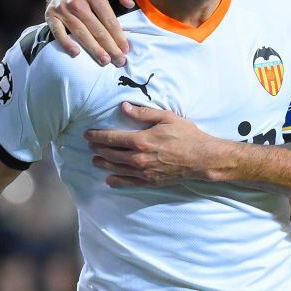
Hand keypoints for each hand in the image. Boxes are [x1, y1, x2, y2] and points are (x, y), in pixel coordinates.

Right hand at [45, 0, 133, 65]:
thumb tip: (130, 4)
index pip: (108, 19)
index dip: (118, 36)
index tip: (125, 49)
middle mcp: (78, 1)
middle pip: (97, 29)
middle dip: (110, 47)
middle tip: (119, 60)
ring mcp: (63, 9)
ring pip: (81, 33)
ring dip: (93, 49)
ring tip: (104, 61)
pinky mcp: (51, 15)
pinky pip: (58, 32)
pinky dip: (66, 43)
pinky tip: (76, 53)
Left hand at [85, 103, 226, 186]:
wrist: (202, 158)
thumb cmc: (186, 135)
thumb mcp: (166, 117)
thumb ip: (143, 113)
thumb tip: (124, 107)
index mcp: (141, 140)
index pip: (112, 139)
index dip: (97, 136)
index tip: (88, 134)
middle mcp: (139, 158)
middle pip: (111, 154)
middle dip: (98, 149)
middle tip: (90, 146)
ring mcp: (144, 172)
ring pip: (117, 168)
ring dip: (103, 164)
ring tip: (95, 161)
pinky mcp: (151, 181)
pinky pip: (130, 183)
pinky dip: (117, 182)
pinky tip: (110, 180)